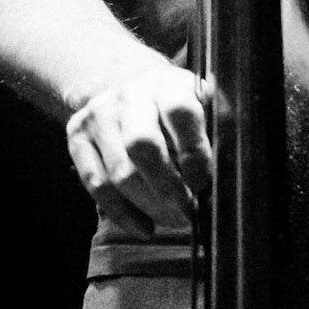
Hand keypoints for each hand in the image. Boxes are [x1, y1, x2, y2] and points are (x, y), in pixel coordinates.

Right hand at [65, 61, 211, 237]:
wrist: (125, 83)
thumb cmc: (174, 106)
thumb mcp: (200, 104)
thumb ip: (215, 128)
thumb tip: (233, 166)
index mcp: (167, 84)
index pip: (180, 113)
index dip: (194, 153)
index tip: (203, 184)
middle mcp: (130, 94)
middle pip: (142, 145)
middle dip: (167, 187)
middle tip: (187, 211)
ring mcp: (99, 114)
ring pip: (119, 173)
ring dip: (149, 206)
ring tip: (172, 219)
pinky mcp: (76, 135)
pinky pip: (96, 185)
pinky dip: (123, 214)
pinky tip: (145, 226)